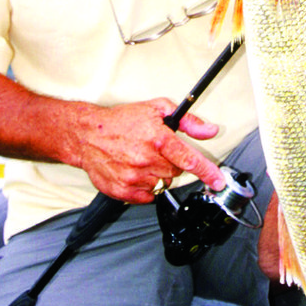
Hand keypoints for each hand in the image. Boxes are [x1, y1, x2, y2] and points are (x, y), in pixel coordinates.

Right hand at [76, 98, 225, 203]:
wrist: (87, 135)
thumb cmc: (122, 121)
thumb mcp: (157, 109)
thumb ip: (188, 121)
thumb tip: (210, 130)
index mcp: (158, 139)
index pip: (190, 160)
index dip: (208, 172)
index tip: (218, 182)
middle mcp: (146, 159)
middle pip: (176, 173)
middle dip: (171, 164)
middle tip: (156, 152)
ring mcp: (133, 177)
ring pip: (162, 185)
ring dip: (157, 175)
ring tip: (141, 160)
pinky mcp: (123, 190)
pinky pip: (147, 196)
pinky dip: (146, 187)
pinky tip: (135, 171)